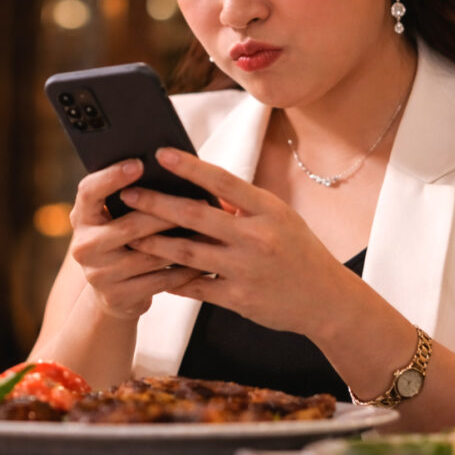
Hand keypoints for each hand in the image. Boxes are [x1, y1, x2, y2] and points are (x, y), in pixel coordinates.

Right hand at [67, 158, 205, 319]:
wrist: (113, 294)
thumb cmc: (124, 243)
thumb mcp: (116, 219)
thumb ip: (132, 199)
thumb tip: (171, 168)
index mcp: (82, 218)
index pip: (89, 191)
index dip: (112, 177)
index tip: (140, 163)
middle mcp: (84, 246)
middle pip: (130, 225)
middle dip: (168, 213)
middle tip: (201, 201)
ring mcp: (98, 275)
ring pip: (150, 254)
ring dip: (184, 243)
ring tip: (212, 230)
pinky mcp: (117, 296)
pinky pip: (159, 280)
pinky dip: (185, 271)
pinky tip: (205, 261)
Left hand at [119, 147, 350, 334]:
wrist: (327, 300)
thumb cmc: (299, 251)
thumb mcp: (279, 218)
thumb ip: (242, 206)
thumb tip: (201, 190)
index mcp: (268, 209)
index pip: (222, 180)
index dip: (189, 166)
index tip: (160, 154)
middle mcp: (257, 237)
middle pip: (196, 216)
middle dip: (156, 204)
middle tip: (128, 195)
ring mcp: (246, 269)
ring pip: (187, 254)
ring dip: (154, 244)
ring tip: (128, 235)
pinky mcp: (239, 299)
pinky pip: (196, 287)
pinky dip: (172, 280)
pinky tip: (150, 273)